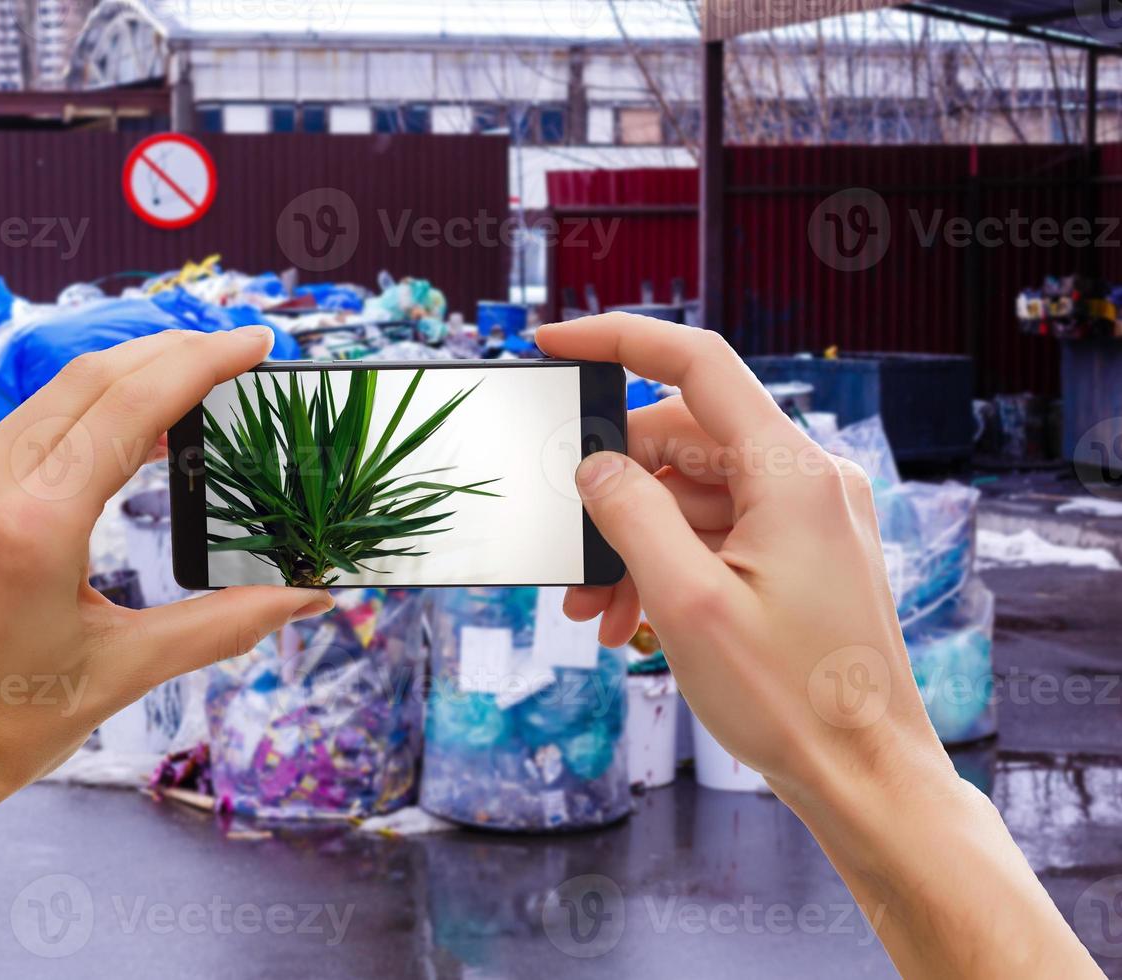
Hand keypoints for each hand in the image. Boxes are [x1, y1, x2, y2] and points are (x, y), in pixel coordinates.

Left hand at [0, 327, 335, 978]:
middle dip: (170, 351)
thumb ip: (226, 623)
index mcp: (32, 525)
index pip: (129, 407)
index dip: (200, 363)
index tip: (254, 342)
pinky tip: (121, 427)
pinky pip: (20, 428)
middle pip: (91, 381)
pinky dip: (80, 411)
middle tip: (237, 349)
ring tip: (191, 377)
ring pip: (51, 396)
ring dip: (125, 375)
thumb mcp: (126, 670)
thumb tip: (310, 594)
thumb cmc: (5, 728)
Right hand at [538, 313, 939, 804]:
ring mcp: (808, 519)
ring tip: (591, 609)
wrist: (864, 778)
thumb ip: (629, 515)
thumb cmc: (791, 699)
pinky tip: (628, 617)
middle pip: (683, 440)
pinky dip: (667, 564)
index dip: (619, 340)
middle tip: (566, 552)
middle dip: (612, 490)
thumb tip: (593, 465)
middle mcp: (808, 481)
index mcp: (792, 473)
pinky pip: (716, 533)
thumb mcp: (686, 602)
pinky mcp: (801, 555)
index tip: (554, 343)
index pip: (698, 364)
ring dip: (632, 541)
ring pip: (692, 495)